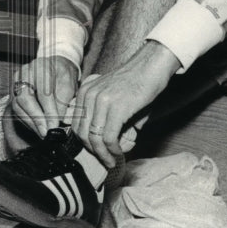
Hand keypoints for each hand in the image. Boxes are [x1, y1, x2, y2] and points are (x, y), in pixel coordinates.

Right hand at [10, 55, 79, 137]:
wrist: (54, 67)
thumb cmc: (63, 75)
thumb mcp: (69, 85)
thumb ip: (64, 102)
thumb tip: (59, 122)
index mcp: (40, 67)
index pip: (43, 92)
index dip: (48, 111)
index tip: (54, 126)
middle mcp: (24, 73)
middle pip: (24, 99)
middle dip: (36, 119)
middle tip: (46, 133)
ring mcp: (16, 82)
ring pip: (17, 106)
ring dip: (31, 123)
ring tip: (43, 134)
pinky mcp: (13, 92)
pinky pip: (16, 109)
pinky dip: (27, 121)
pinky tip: (37, 128)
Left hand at [70, 41, 179, 166]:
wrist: (150, 67)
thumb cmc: (135, 84)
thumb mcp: (112, 99)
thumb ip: (105, 120)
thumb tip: (106, 146)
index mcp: (84, 91)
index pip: (76, 125)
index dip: (86, 143)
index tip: (97, 152)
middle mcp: (88, 95)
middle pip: (82, 134)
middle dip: (94, 152)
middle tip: (106, 160)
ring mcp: (101, 100)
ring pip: (94, 138)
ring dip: (104, 154)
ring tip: (113, 160)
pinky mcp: (116, 107)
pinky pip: (109, 137)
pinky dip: (114, 150)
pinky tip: (120, 152)